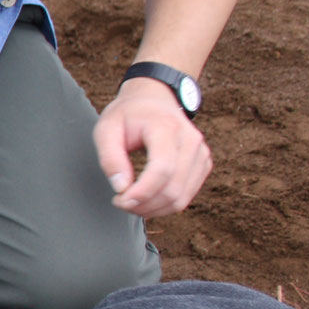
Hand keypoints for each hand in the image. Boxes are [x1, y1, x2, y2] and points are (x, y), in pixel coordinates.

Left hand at [94, 77, 211, 218]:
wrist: (154, 98)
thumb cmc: (128, 114)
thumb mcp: (106, 128)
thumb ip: (110, 157)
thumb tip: (121, 187)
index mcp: (166, 127)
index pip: (162, 169)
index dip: (142, 192)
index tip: (120, 200)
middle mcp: (190, 140)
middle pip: (173, 188)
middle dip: (144, 204)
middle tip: (120, 202)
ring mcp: (200, 153)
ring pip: (181, 197)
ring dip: (153, 209)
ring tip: (131, 203)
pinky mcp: (202, 164)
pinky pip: (187, 195)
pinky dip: (165, 205)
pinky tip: (147, 199)